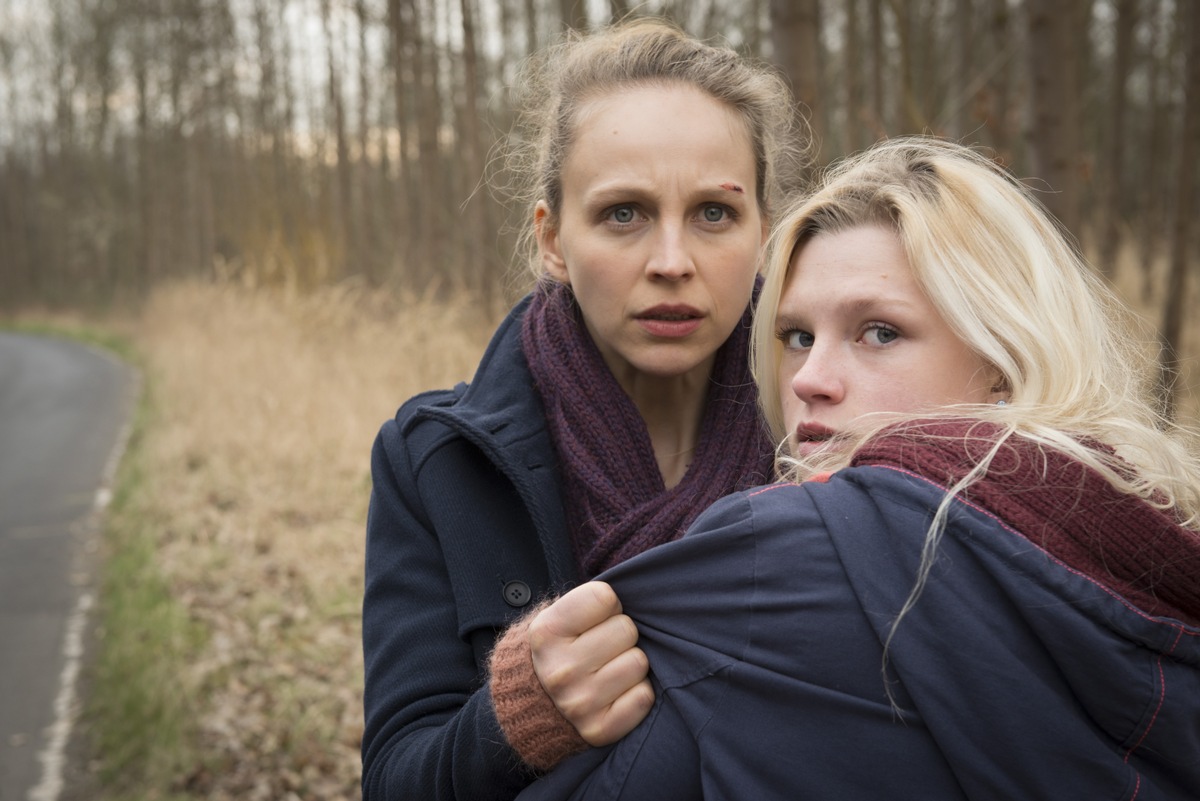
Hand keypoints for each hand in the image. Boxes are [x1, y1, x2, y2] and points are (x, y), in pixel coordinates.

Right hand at [528, 581, 653, 745]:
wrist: (535, 706)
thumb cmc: (561, 650)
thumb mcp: (558, 617)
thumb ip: (589, 602)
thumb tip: (638, 593)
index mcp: (546, 633)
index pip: (605, 597)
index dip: (606, 605)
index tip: (595, 618)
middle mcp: (560, 670)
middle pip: (626, 629)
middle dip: (620, 634)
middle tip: (603, 647)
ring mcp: (579, 703)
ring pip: (639, 662)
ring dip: (630, 663)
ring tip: (608, 669)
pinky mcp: (599, 729)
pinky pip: (644, 697)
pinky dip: (636, 692)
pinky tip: (616, 692)